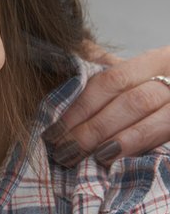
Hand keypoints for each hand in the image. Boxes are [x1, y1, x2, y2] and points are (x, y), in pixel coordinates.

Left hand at [45, 45, 169, 165]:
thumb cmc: (161, 87)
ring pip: (151, 118)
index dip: (81, 106)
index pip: (111, 80)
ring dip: (117, 140)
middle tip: (64, 151)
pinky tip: (120, 159)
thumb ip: (107, 67)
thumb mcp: (140, 73)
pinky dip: (142, 147)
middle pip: (130, 102)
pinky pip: (167, 134)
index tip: (55, 129)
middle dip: (93, 128)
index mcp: (158, 59)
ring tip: (90, 157)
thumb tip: (73, 55)